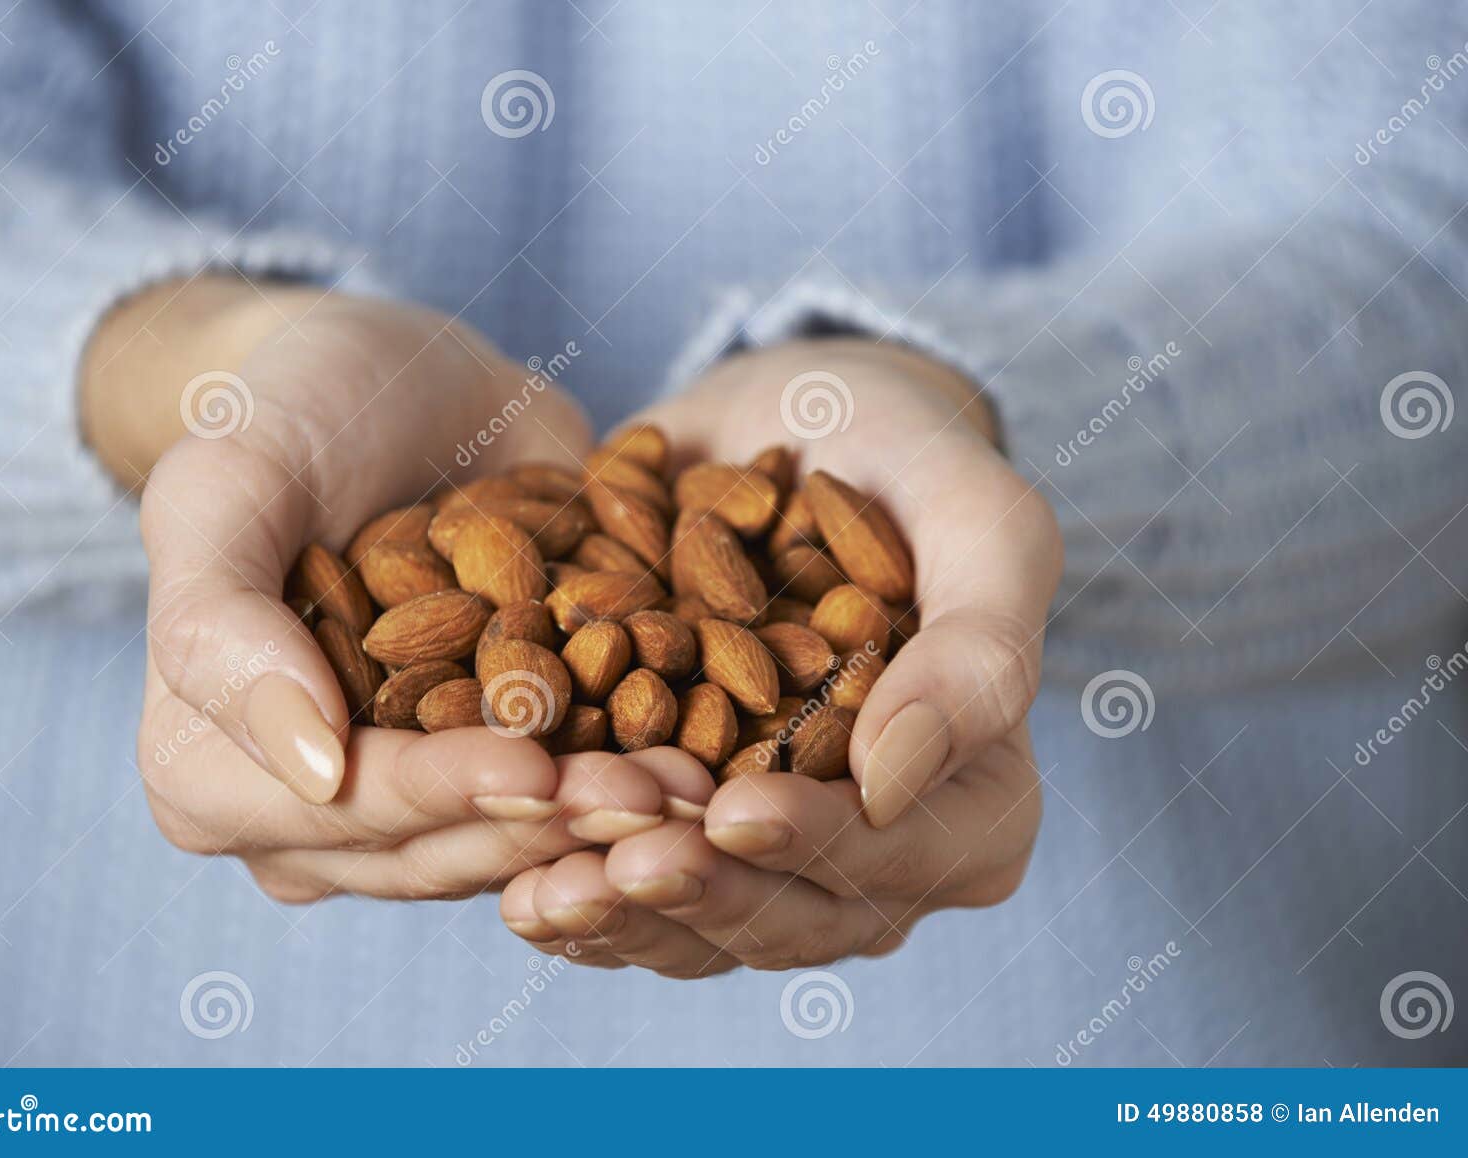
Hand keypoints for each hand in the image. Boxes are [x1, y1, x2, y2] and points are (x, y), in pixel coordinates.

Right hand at [96, 278, 671, 903]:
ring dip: (609, 822)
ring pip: (517, 839)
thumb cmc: (290, 415)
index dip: (436, 796)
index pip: (338, 812)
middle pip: (438, 847)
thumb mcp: (224, 486)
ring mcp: (418, 796)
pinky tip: (714, 762)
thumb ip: (220, 623)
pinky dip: (638, 780)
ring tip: (698, 783)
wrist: (399, 379)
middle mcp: (315, 816)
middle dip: (549, 824)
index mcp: (211, 775)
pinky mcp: (506, 760)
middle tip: (657, 795)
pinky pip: (573, 797)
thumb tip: (311, 769)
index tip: (534, 768)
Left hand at [500, 337, 1059, 972]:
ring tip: (542, 893)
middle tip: (614, 868)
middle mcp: (880, 855)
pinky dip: (576, 896)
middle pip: (793, 914)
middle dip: (702, 897)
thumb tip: (891, 783)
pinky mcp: (685, 835)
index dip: (819, 845)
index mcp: (976, 804)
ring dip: (623, 920)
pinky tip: (514, 885)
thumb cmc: (910, 462)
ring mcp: (776, 856)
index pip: (899, 855)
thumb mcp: (979, 522)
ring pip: (704, 927)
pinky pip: (633, 895)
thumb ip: (978, 649)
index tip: (733, 814)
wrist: (797, 432)